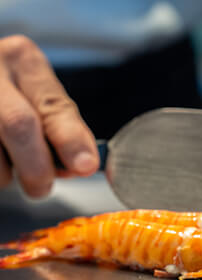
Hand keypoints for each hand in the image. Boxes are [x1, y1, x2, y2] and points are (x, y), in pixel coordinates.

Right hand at [0, 35, 98, 197]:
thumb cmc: (12, 97)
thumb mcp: (38, 97)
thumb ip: (62, 127)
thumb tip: (83, 164)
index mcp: (23, 61)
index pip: (51, 106)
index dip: (70, 139)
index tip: (86, 165)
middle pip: (19, 125)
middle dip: (37, 168)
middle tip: (42, 187)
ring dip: (6, 174)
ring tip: (9, 162)